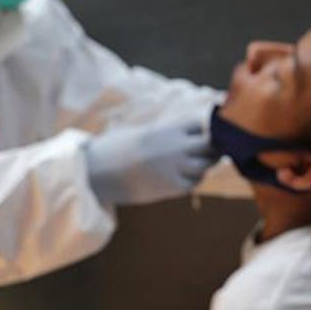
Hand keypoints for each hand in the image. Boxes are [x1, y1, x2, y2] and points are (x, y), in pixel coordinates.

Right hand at [84, 114, 216, 204]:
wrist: (97, 172)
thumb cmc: (116, 149)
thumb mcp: (144, 132)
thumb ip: (168, 132)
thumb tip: (190, 132)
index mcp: (168, 128)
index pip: (204, 123)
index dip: (210, 127)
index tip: (207, 132)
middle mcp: (176, 146)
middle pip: (212, 144)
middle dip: (214, 147)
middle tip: (210, 151)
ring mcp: (176, 167)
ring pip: (206, 165)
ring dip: (203, 166)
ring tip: (190, 165)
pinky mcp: (172, 187)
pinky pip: (193, 183)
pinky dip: (191, 181)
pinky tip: (180, 178)